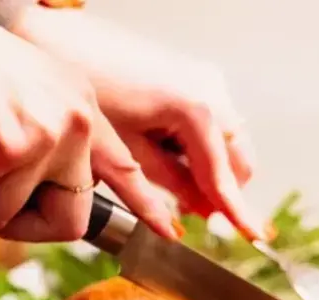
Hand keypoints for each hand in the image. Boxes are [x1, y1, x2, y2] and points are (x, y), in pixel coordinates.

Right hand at [0, 0, 175, 241]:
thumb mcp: (18, 102)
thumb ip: (40, 150)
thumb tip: (30, 207)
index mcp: (79, 105)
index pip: (123, 166)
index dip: (144, 204)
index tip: (168, 231)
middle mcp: (73, 119)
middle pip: (69, 220)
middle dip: (17, 222)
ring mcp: (45, 135)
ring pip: (10, 218)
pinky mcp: (7, 149)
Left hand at [15, 7, 260, 237]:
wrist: (64, 43)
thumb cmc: (89, 93)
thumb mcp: (127, 153)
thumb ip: (169, 186)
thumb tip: (199, 211)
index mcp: (197, 110)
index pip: (224, 176)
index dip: (237, 211)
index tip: (255, 236)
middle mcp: (211, 91)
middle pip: (238, 160)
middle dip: (221, 192)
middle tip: (191, 215)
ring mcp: (206, 81)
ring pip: (228, 144)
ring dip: (209, 172)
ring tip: (172, 187)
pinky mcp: (194, 79)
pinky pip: (213, 126)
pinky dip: (199, 150)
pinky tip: (169, 158)